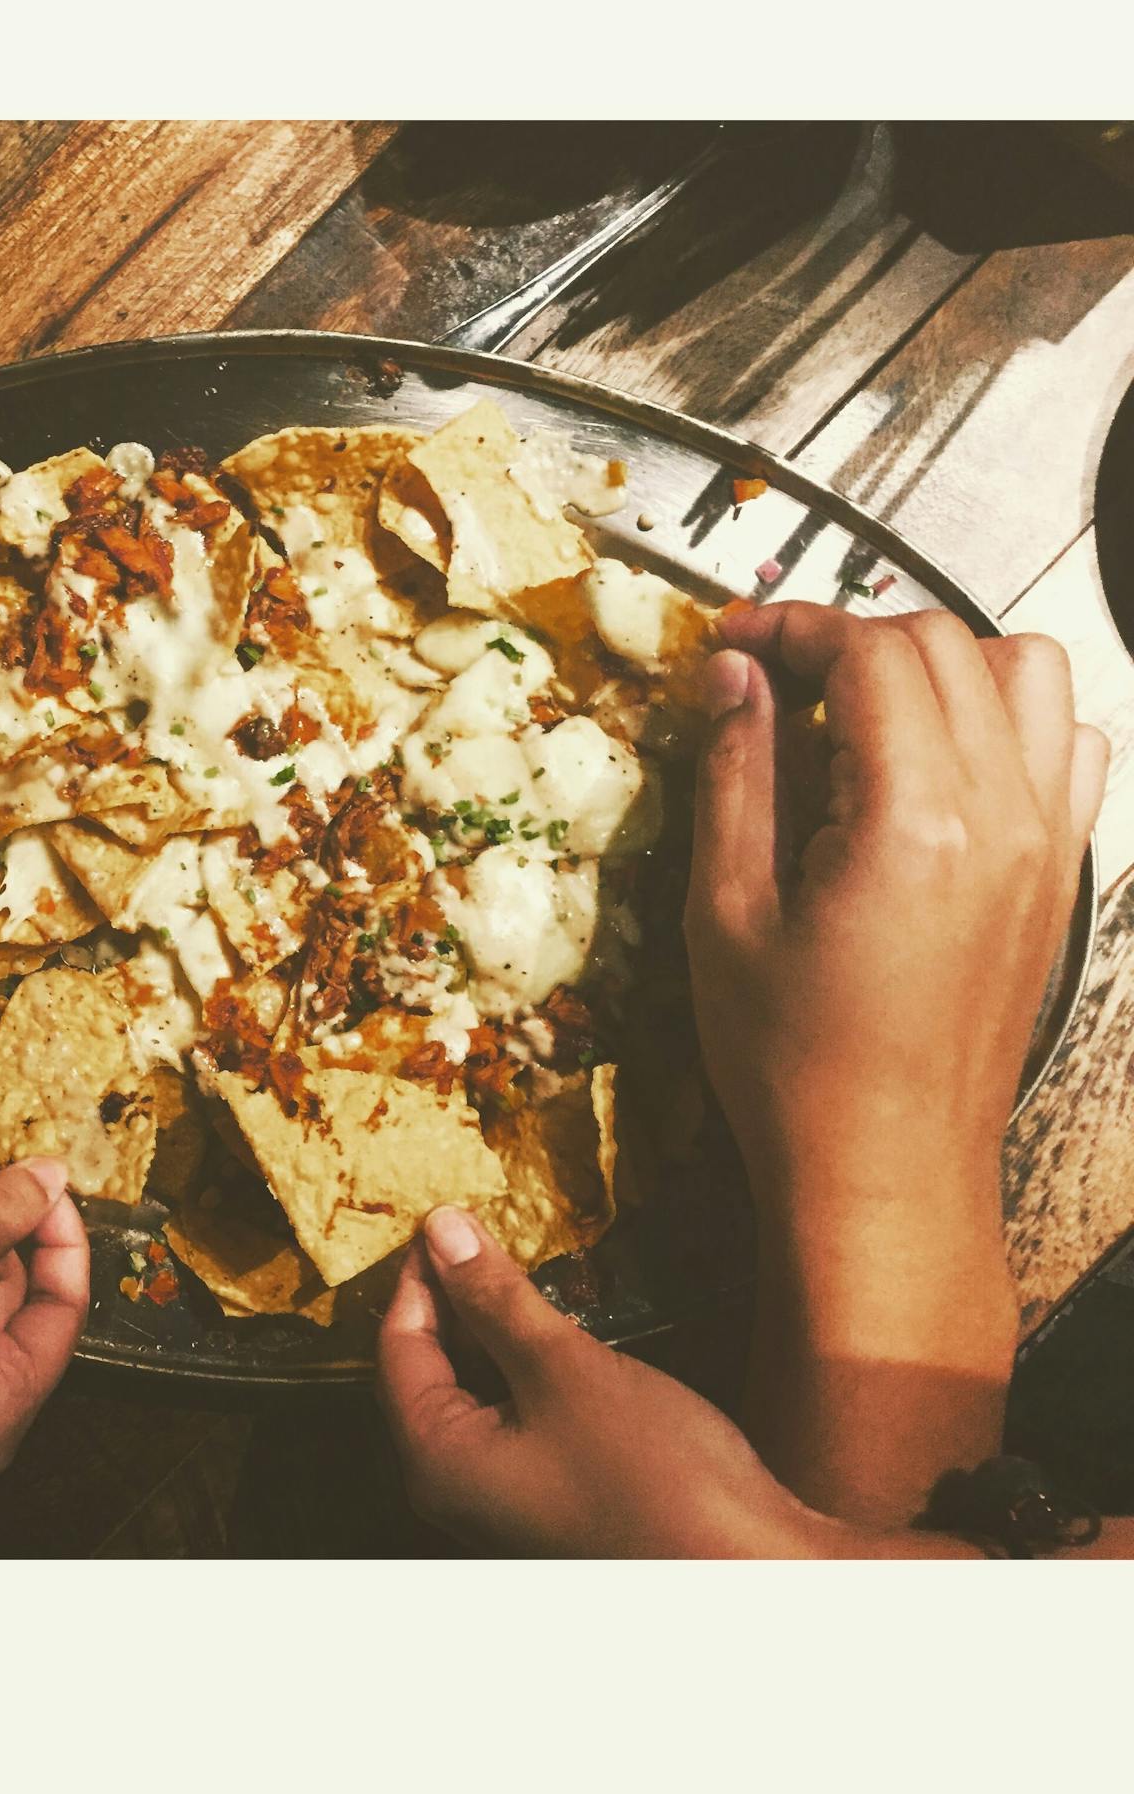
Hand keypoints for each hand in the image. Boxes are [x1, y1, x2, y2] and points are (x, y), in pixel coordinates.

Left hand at [378, 1206, 827, 1556]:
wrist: (754, 1570)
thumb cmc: (653, 1475)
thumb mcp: (564, 1367)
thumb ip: (496, 1299)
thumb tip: (443, 1231)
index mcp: (437, 1461)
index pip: (396, 1347)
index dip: (419, 1276)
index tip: (444, 1217)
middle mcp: (456, 1488)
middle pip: (428, 1370)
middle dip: (451, 1300)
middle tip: (476, 1233)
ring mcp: (504, 1498)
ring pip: (473, 1391)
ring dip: (489, 1330)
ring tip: (514, 1268)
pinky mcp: (550, 1496)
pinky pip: (512, 1415)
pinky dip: (520, 1366)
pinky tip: (553, 1329)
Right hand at [687, 606, 1105, 1229]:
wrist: (883, 1165)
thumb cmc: (792, 1061)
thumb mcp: (725, 911)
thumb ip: (734, 773)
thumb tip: (733, 675)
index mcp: (913, 824)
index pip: (871, 653)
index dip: (792, 627)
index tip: (735, 644)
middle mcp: (1002, 818)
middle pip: (945, 644)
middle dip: (851, 637)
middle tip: (776, 682)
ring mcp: (1046, 844)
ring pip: (1024, 671)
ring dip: (939, 663)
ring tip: (862, 712)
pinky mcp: (1059, 874)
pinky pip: (1067, 743)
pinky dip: (1006, 718)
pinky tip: (935, 761)